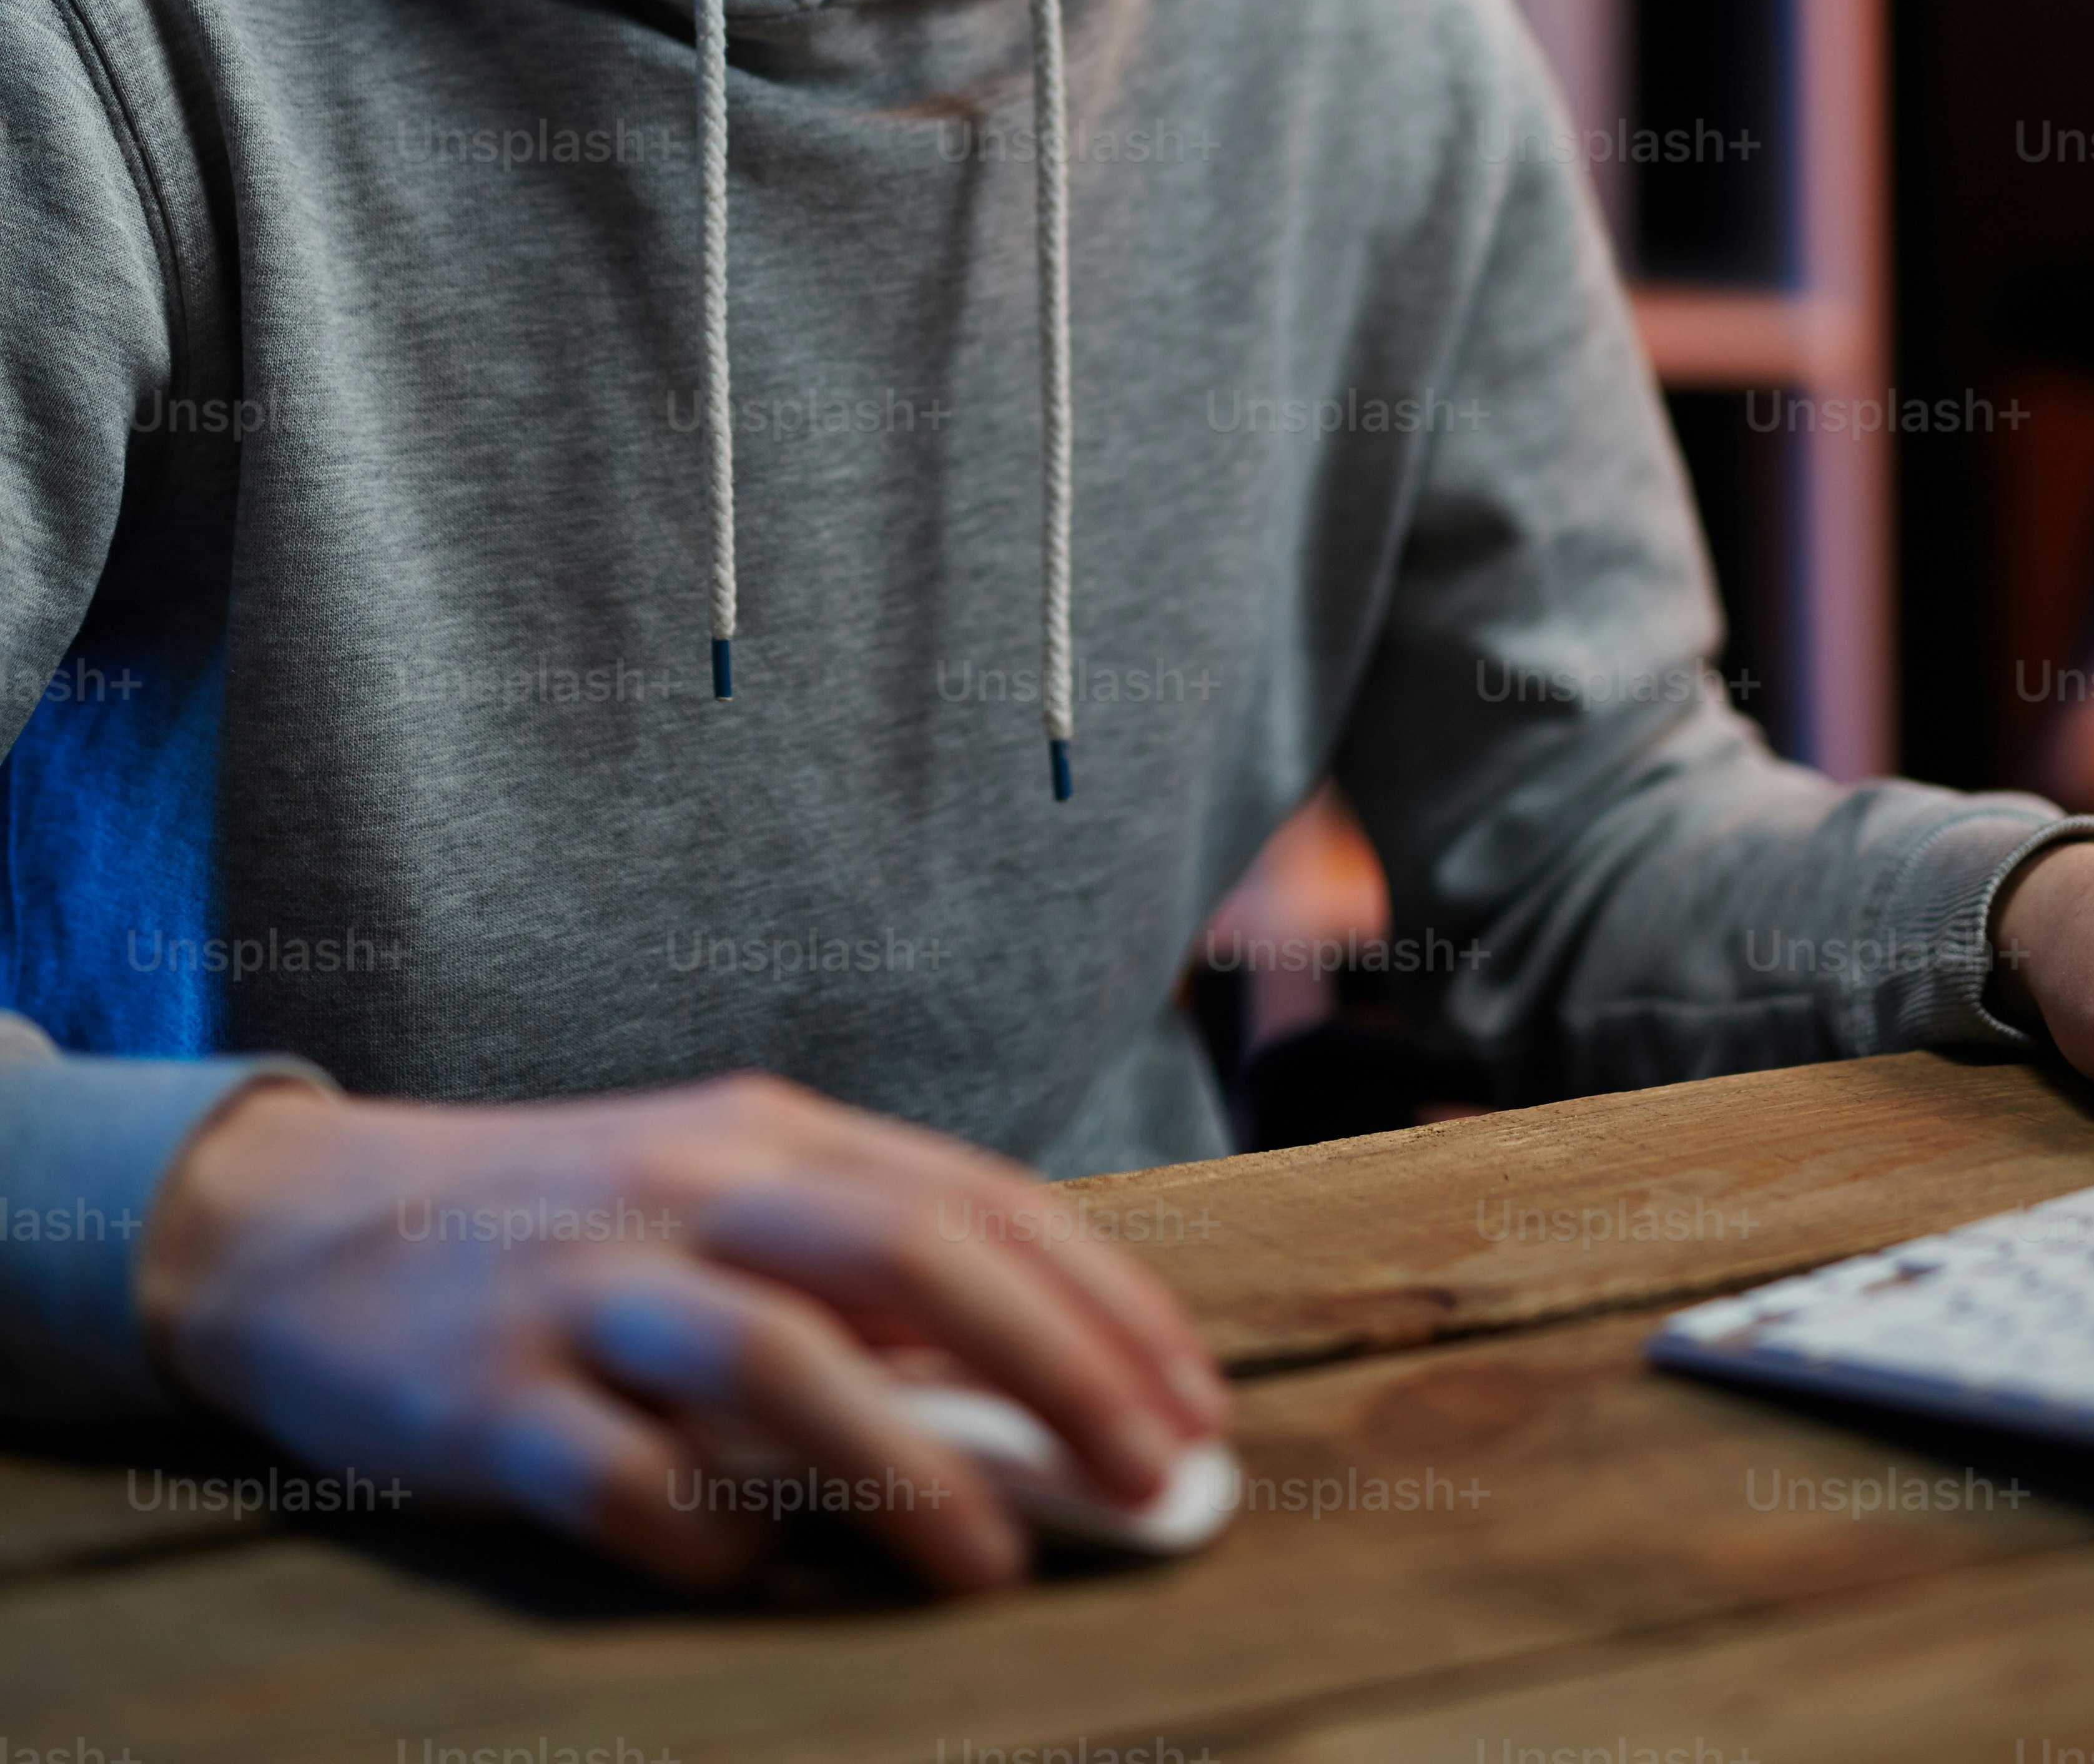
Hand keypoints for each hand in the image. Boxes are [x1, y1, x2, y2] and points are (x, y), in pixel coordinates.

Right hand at [138, 1071, 1226, 1591]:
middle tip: (1150, 1477)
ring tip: (992, 1562)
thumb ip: (854, 1269)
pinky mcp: (486, 1401)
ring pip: (781, 1357)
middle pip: (907, 1251)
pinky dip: (706, 1534)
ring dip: (909, 1465)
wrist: (299, 1223)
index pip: (977, 1199)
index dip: (1101, 1301)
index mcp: (764, 1132)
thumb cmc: (559, 1227)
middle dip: (1056, 1366)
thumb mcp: (715, 1200)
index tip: (1192, 1403)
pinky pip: (626, 1481)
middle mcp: (689, 1187)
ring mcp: (585, 1289)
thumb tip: (1037, 1382)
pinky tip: (744, 1563)